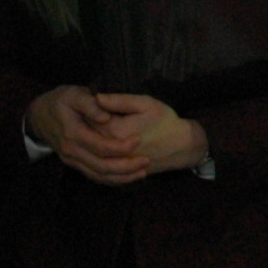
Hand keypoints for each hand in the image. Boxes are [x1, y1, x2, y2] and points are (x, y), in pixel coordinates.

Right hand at [27, 85, 148, 185]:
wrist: (40, 116)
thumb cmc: (61, 101)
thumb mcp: (74, 94)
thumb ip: (90, 104)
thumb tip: (106, 116)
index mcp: (73, 134)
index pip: (100, 147)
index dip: (120, 147)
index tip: (138, 140)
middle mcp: (72, 151)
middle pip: (101, 167)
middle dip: (126, 167)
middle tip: (146, 161)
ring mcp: (72, 160)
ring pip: (98, 176)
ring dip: (121, 178)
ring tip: (142, 172)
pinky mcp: (75, 164)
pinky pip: (94, 176)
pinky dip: (112, 180)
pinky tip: (128, 176)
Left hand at [93, 93, 209, 172]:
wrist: (182, 147)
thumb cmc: (165, 121)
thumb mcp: (145, 104)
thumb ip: (119, 100)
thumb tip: (96, 96)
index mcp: (114, 131)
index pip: (88, 118)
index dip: (87, 108)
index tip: (89, 100)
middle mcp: (111, 150)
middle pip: (87, 135)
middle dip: (86, 123)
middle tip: (89, 112)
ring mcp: (115, 162)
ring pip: (92, 150)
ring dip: (90, 139)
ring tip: (96, 126)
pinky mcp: (120, 170)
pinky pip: (101, 163)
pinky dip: (97, 153)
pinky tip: (101, 143)